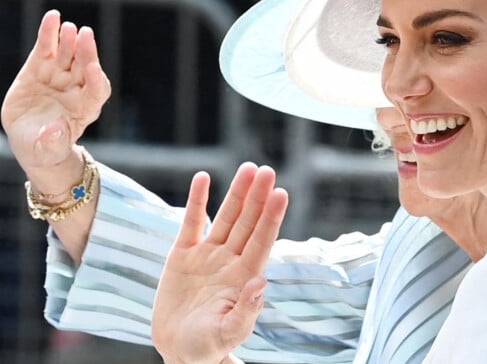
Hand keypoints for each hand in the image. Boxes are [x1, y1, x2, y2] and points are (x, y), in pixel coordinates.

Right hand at [1, 9, 110, 174]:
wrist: (31, 139)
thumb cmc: (46, 147)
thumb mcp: (48, 149)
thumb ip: (53, 141)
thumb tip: (55, 131)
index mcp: (86, 108)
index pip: (97, 91)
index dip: (96, 80)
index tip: (93, 69)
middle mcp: (76, 89)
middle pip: (85, 67)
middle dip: (86, 52)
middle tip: (86, 35)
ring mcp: (59, 76)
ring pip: (68, 54)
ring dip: (70, 41)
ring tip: (69, 27)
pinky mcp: (40, 67)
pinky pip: (47, 47)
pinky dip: (49, 32)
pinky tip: (52, 17)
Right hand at [152, 162, 287, 363]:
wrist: (178, 350)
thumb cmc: (207, 347)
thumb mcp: (228, 334)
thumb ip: (246, 311)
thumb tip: (262, 282)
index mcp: (245, 277)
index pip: (262, 241)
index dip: (271, 218)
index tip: (281, 194)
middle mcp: (231, 259)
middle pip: (247, 222)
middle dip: (257, 197)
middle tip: (267, 171)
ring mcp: (208, 254)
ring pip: (226, 217)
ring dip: (236, 192)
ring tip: (248, 169)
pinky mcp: (183, 253)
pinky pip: (192, 222)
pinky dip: (197, 200)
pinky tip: (203, 178)